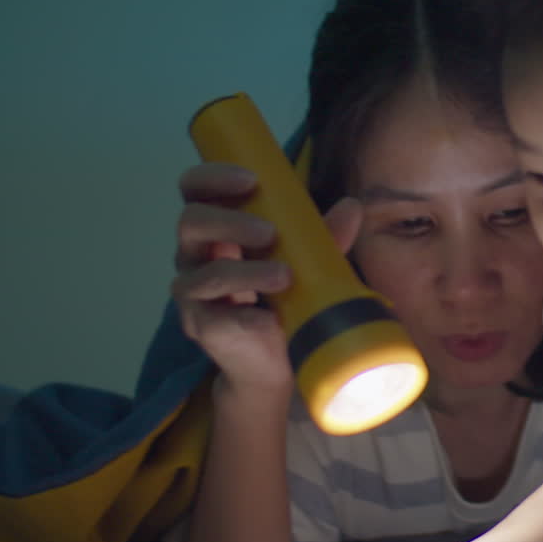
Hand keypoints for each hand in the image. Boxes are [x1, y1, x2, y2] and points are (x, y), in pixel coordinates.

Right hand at [171, 163, 362, 390]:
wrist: (280, 364)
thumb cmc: (289, 305)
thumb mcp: (311, 264)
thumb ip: (325, 236)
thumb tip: (352, 205)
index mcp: (218, 231)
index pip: (196, 191)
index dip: (212, 177)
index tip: (251, 178)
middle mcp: (197, 256)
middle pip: (190, 221)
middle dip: (229, 220)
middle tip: (270, 231)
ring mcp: (193, 291)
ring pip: (202, 269)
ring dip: (245, 269)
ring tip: (284, 274)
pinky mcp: (199, 323)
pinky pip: (210, 305)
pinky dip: (244, 298)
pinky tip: (271, 303)